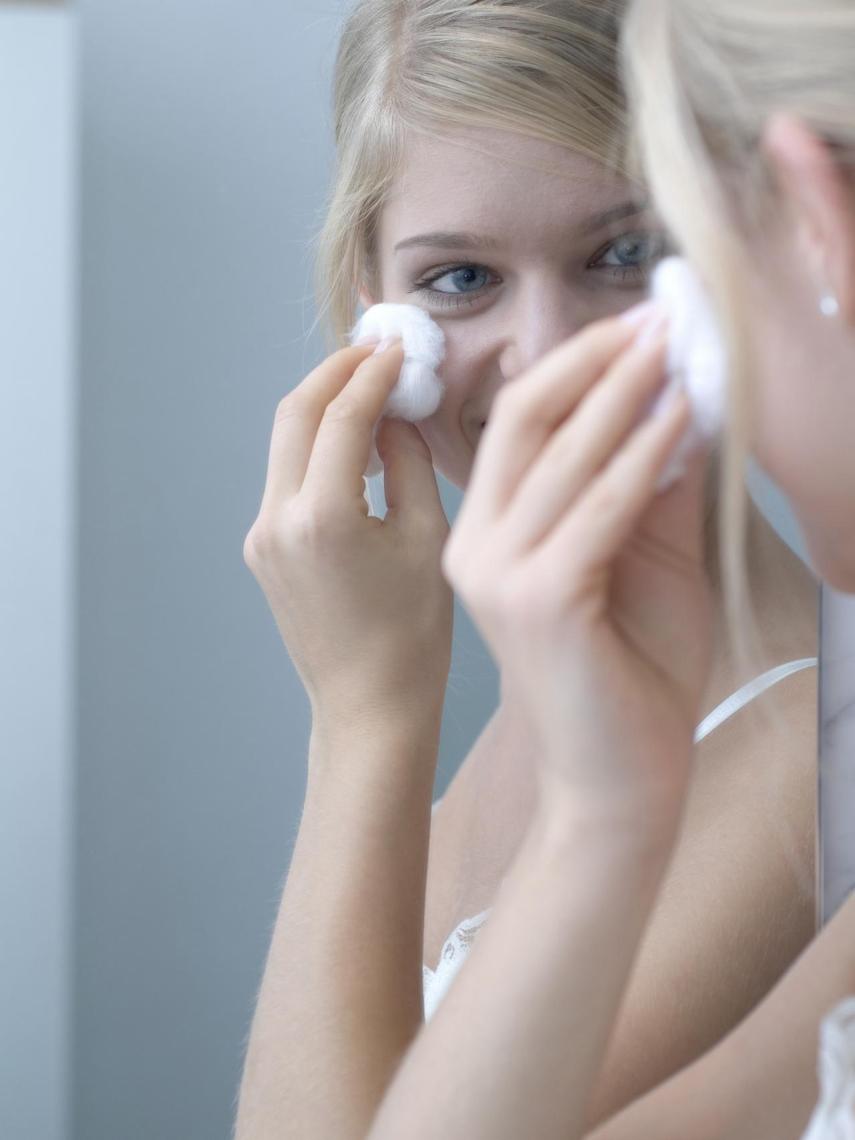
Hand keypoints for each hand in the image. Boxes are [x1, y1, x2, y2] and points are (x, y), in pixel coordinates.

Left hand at [243, 341, 453, 727]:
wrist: (368, 707)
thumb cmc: (413, 637)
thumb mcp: (427, 540)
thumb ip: (408, 463)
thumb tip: (397, 411)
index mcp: (323, 518)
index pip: (343, 414)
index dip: (375, 371)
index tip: (401, 346)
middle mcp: (278, 521)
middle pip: (295, 412)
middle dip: (336, 372)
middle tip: (377, 348)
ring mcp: (262, 536)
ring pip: (285, 441)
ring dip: (324, 406)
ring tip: (372, 388)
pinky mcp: (262, 550)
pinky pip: (286, 477)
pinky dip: (316, 447)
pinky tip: (355, 443)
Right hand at [441, 313, 714, 826]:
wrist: (621, 774)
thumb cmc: (632, 669)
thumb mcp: (644, 553)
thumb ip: (649, 477)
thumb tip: (679, 387)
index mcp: (486, 534)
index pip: (518, 423)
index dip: (576, 363)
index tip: (638, 320)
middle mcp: (475, 548)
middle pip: (522, 420)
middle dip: (594, 360)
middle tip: (655, 316)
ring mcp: (498, 575)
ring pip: (560, 455)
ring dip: (625, 392)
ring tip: (675, 345)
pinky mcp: (538, 601)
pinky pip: (597, 507)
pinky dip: (643, 454)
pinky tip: (683, 414)